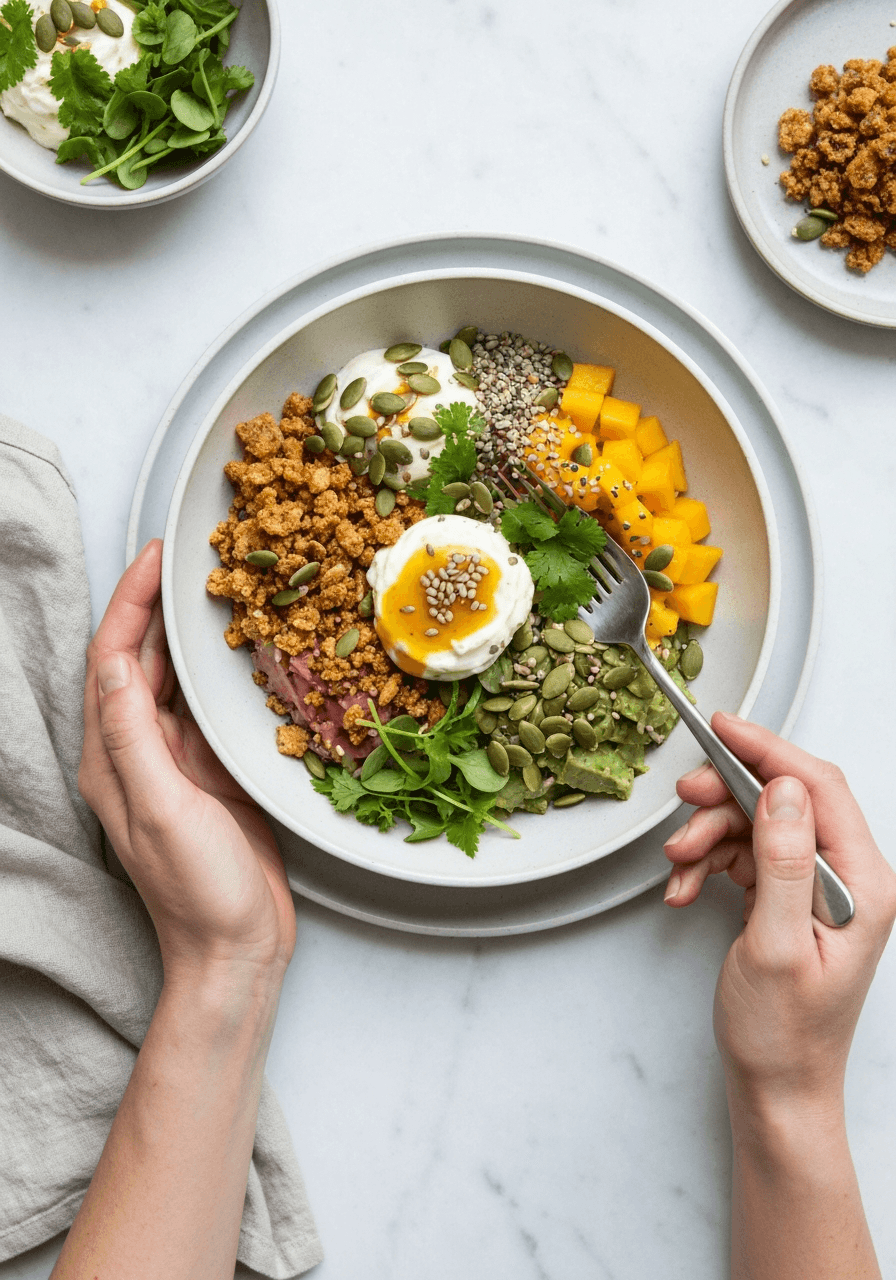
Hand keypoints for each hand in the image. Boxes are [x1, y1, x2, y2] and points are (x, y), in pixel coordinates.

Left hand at [78, 540, 295, 984]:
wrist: (237, 950)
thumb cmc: (197, 891)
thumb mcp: (161, 809)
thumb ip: (135, 737)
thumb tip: (118, 662)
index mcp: (113, 758)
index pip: (111, 660)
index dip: (128, 603)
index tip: (154, 557)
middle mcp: (139, 754)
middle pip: (140, 661)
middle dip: (157, 606)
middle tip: (190, 558)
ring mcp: (178, 764)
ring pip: (177, 681)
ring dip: (189, 635)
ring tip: (217, 590)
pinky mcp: (214, 775)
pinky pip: (212, 710)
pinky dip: (223, 674)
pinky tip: (247, 652)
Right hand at [663, 713, 895, 1107]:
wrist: (776, 1087)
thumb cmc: (783, 1034)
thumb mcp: (776, 945)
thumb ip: (783, 862)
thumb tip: (784, 790)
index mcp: (862, 883)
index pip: (819, 789)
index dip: (768, 750)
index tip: (722, 727)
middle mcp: (846, 879)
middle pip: (783, 801)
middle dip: (725, 798)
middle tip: (683, 803)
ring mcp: (816, 888)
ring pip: (756, 826)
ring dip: (709, 836)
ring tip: (679, 865)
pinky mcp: (788, 899)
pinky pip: (744, 856)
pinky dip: (708, 864)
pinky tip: (686, 888)